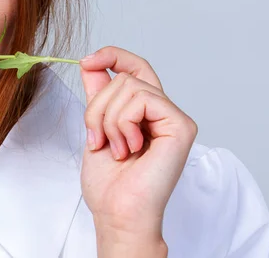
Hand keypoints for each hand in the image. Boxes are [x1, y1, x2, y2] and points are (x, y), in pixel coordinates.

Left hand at [79, 46, 197, 254]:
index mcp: (143, 112)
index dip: (112, 56)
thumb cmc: (109, 183)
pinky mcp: (181, 125)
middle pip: (125, 77)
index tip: (87, 61)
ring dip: (108, 120)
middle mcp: (161, 111)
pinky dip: (124, 123)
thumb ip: (97, 95)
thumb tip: (90, 64)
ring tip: (116, 148)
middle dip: (97, 106)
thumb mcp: (95, 127)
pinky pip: (142, 100)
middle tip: (98, 139)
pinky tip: (131, 148)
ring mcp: (173, 117)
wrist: (118, 212)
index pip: (134, 68)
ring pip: (129, 86)